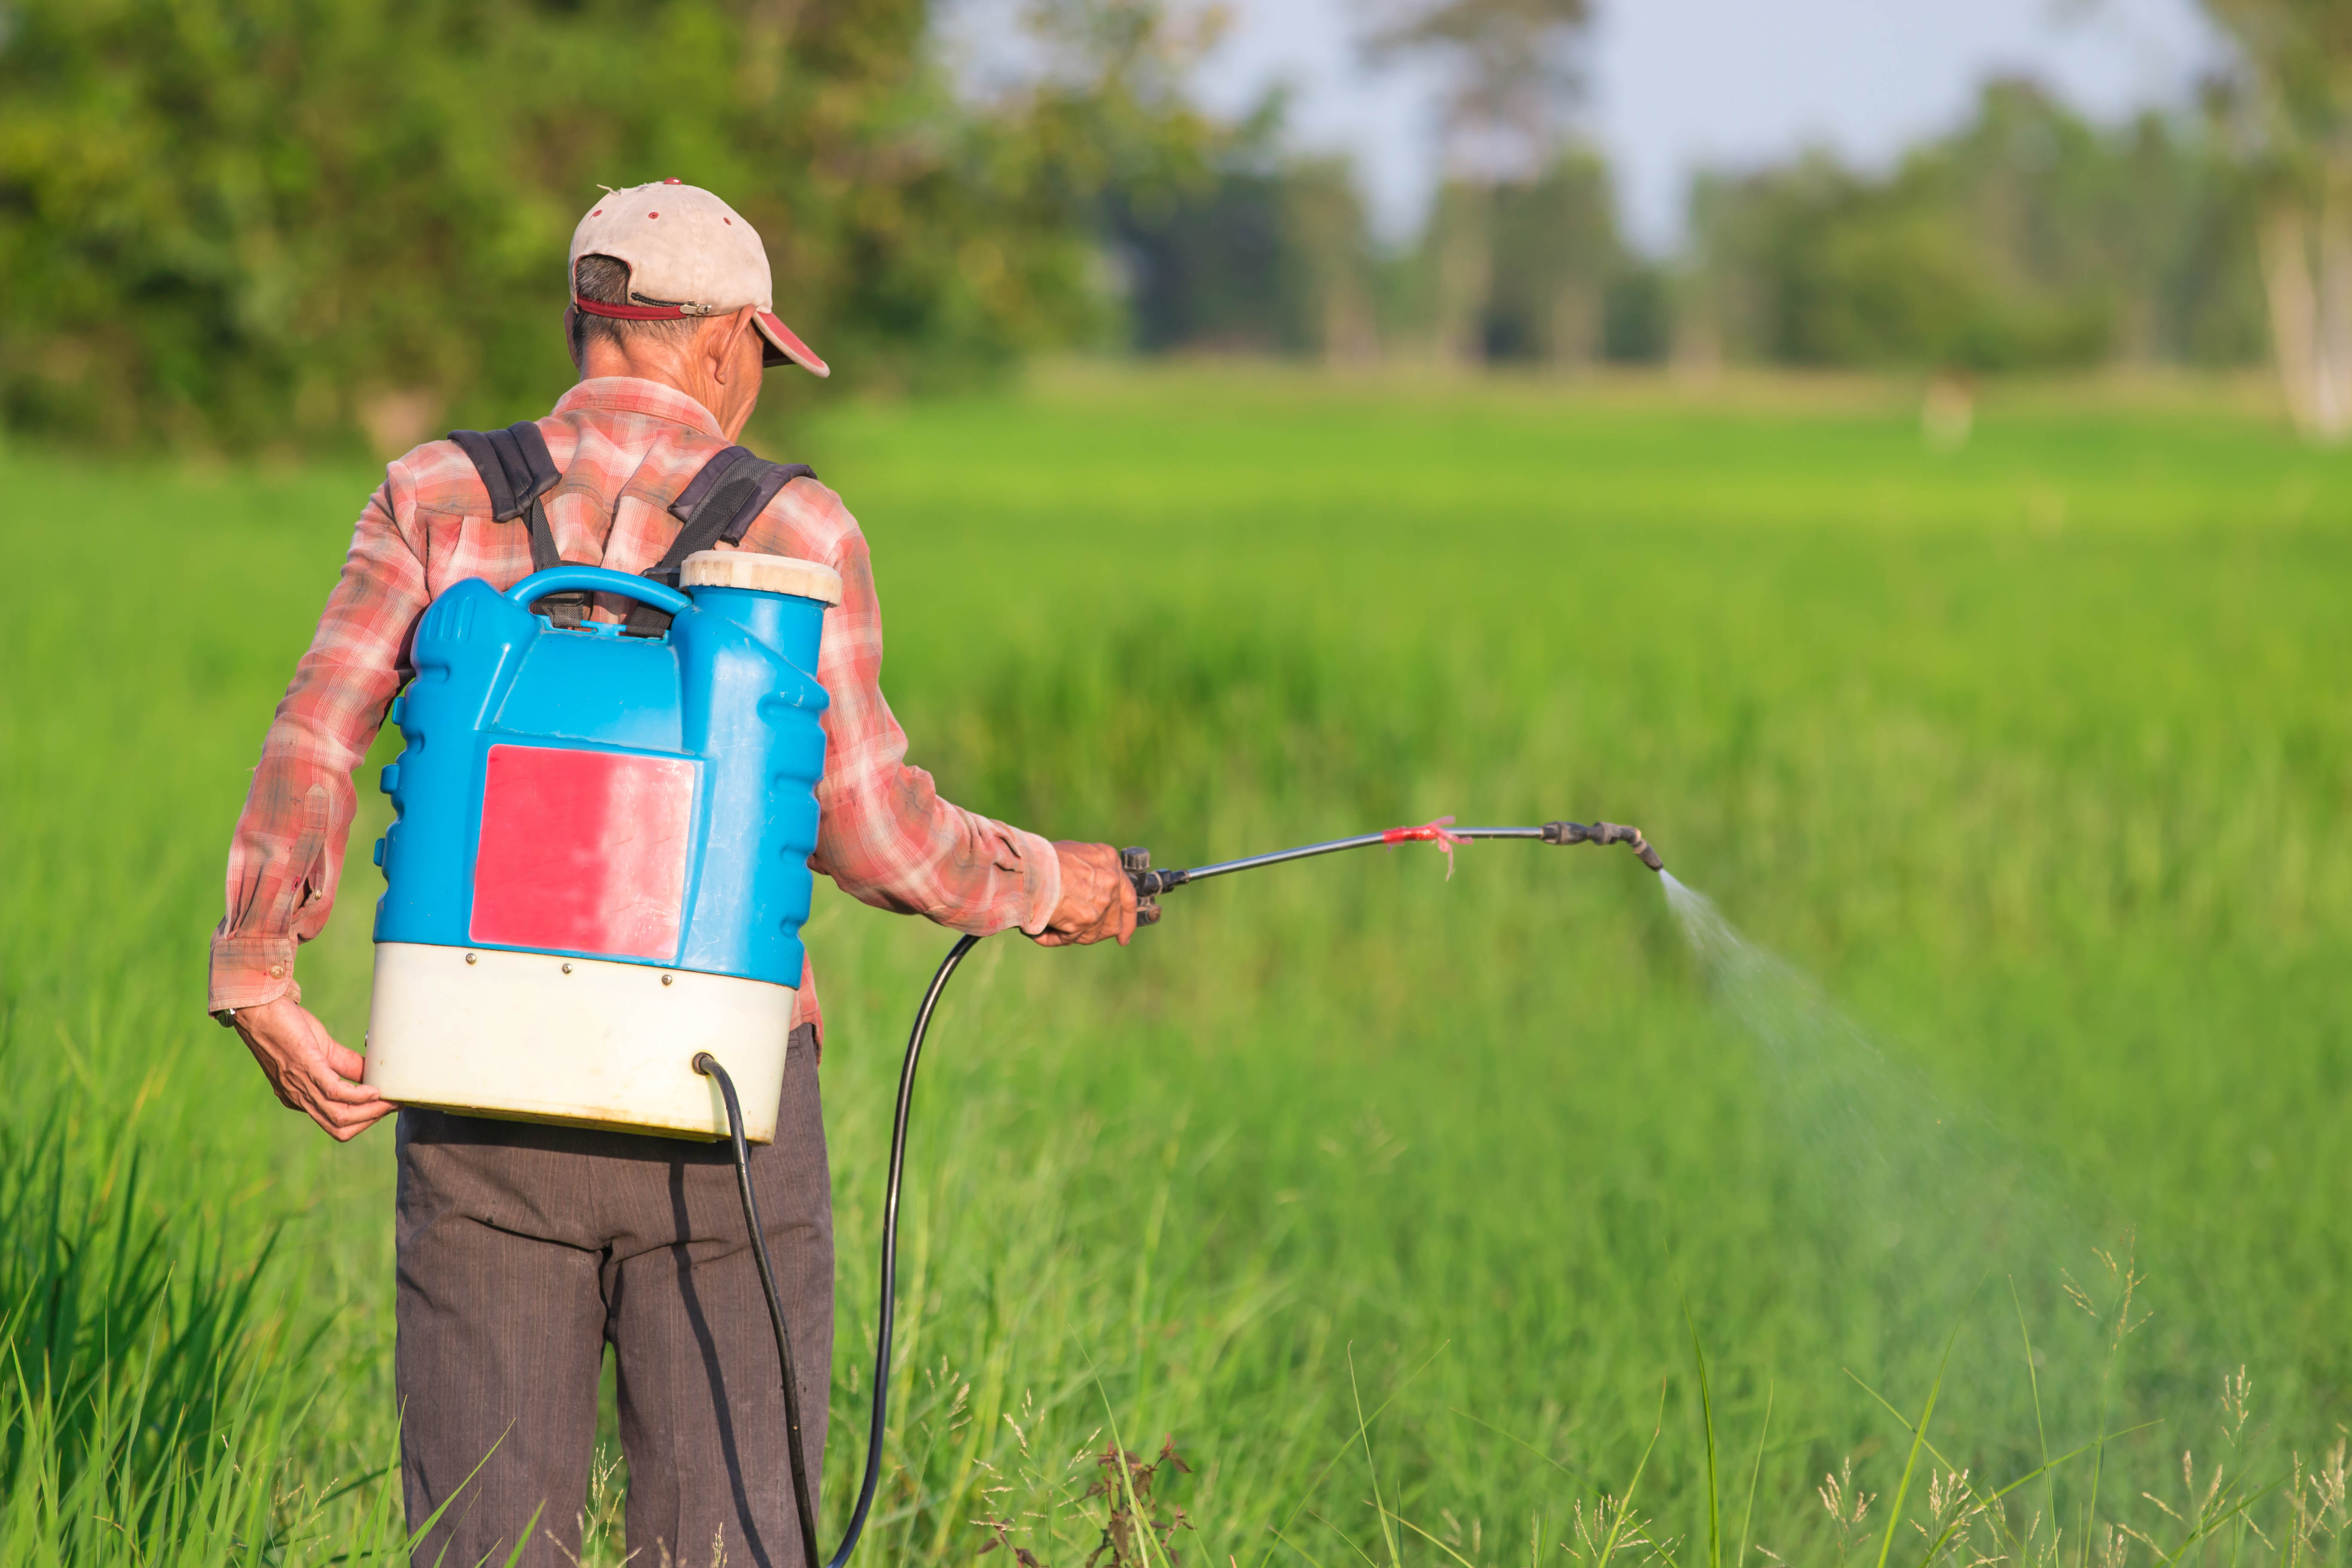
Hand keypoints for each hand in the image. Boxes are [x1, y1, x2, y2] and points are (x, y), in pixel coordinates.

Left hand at [230, 996, 391, 1140]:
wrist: (259, 1009)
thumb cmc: (287, 1026)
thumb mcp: (320, 1050)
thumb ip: (345, 1065)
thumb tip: (373, 1074)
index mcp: (300, 1097)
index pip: (335, 1123)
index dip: (364, 1120)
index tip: (386, 1107)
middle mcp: (298, 1098)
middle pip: (339, 1128)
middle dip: (371, 1120)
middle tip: (393, 1106)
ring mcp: (300, 1086)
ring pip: (339, 1116)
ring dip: (370, 1111)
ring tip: (389, 1100)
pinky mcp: (306, 1068)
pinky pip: (335, 1092)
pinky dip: (358, 1095)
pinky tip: (375, 1090)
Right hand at [1036, 841, 1138, 947]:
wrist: (1030, 866)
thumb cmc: (1042, 857)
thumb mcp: (1073, 853)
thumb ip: (1086, 870)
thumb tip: (1081, 889)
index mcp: (1109, 861)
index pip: (1126, 892)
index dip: (1127, 915)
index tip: (1124, 931)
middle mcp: (1111, 881)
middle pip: (1115, 918)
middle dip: (1106, 931)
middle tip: (1102, 939)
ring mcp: (1101, 902)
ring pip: (1095, 932)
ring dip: (1076, 935)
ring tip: (1055, 930)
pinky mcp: (1086, 920)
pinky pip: (1071, 937)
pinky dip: (1055, 938)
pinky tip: (1042, 933)